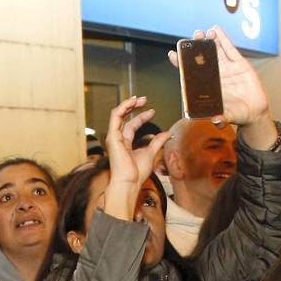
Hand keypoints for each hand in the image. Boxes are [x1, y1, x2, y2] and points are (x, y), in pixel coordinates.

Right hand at [103, 97, 168, 219]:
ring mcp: (114, 137)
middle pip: (124, 118)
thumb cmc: (137, 173)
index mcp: (125, 144)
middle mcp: (118, 139)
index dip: (142, 117)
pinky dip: (123, 107)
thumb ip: (158, 142)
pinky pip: (115, 116)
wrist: (129, 182)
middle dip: (133, 107)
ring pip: (118, 114)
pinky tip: (132, 101)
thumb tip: (167, 134)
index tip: (152, 111)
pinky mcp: (112, 136)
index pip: (132, 126)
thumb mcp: (151, 153)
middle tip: (144, 100)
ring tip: (139, 98)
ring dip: (128, 104)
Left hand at [168, 26, 270, 129]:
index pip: (192, 74)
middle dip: (197, 47)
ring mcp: (227, 69)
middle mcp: (216, 76)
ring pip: (216, 51)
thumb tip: (216, 120)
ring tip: (204, 32)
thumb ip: (223, 119)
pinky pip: (230, 50)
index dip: (182, 64)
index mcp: (208, 88)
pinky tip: (216, 30)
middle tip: (194, 37)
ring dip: (209, 41)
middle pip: (203, 58)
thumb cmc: (238, 116)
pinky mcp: (239, 64)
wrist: (254, 113)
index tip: (173, 54)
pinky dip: (223, 39)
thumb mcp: (229, 118)